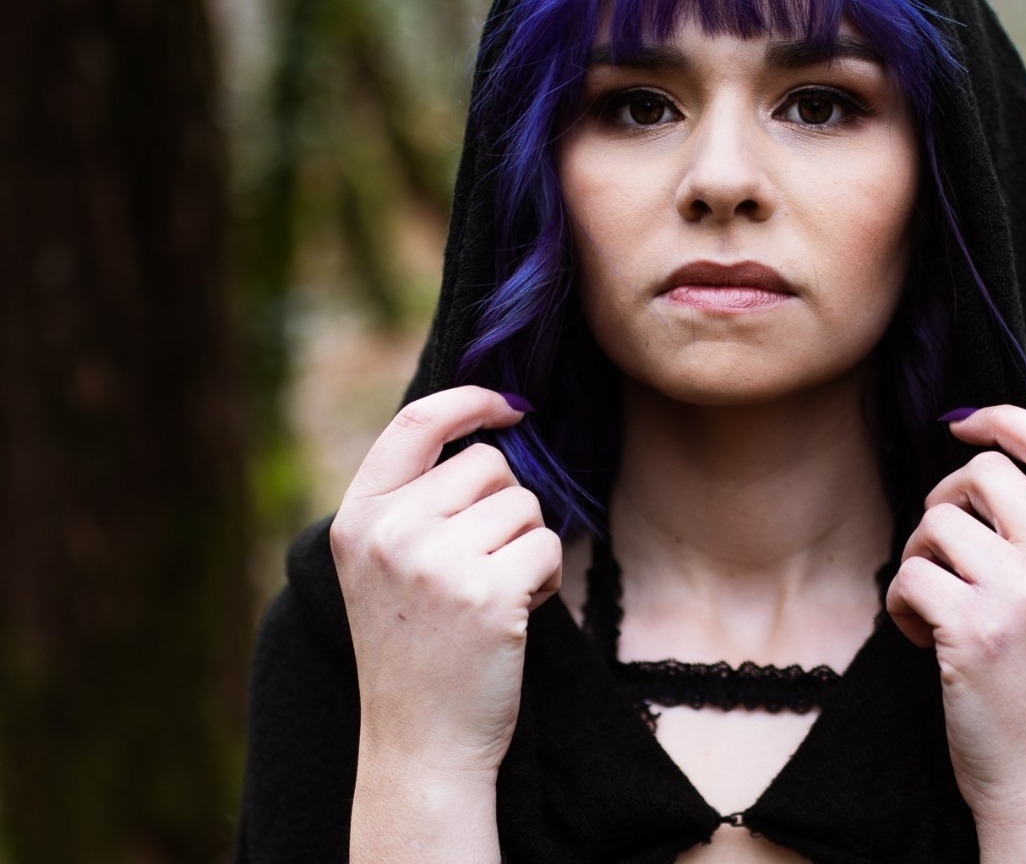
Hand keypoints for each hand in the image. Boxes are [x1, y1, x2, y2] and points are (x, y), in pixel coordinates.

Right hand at [330, 386, 561, 782]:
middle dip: (506, 507)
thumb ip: (416, 501)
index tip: (508, 406)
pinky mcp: (486, 592)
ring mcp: (435, 562)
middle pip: (489, 464)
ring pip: (526, 504)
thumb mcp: (384, 566)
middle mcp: (389, 532)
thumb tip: (491, 430)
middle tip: (484, 565)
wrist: (419, 744)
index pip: (415, 423)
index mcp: (357, 519)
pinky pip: (547, 547)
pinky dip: (546, 579)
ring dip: (527, 545)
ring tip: (493, 596)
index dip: (470, 401)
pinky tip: (514, 616)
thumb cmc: (415, 650)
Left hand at [885, 406, 1025, 859]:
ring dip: (919, 559)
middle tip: (942, 553)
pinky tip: (925, 638)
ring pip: (937, 521)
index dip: (1004, 419)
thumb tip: (981, 456)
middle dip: (943, 503)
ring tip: (938, 608)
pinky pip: (910, 576)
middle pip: (983, 474)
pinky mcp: (977, 629)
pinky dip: (902, 605)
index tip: (962, 423)